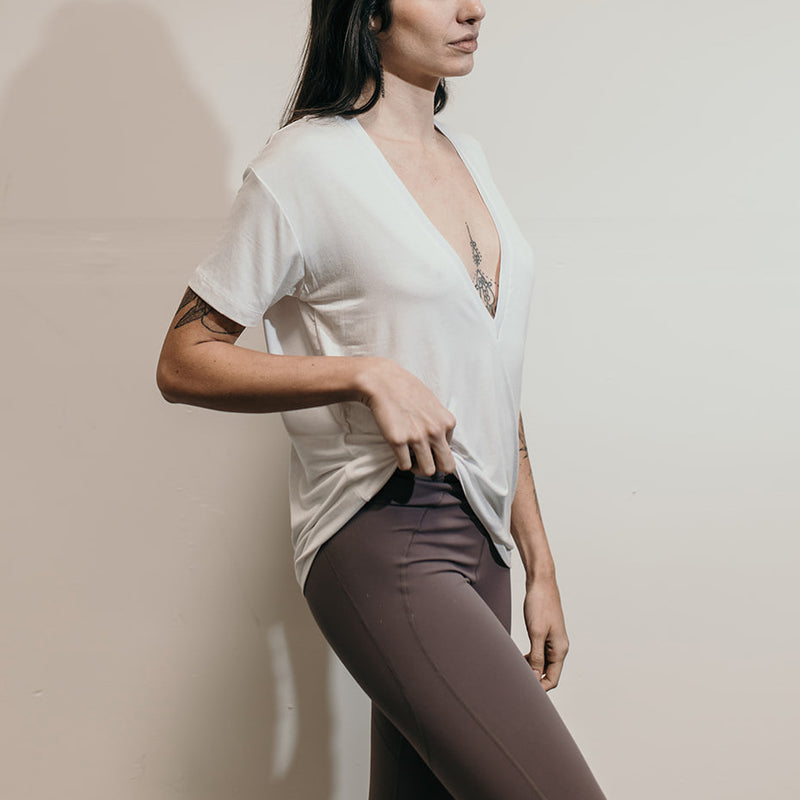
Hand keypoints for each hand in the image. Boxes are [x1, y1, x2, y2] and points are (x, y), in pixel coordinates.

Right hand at [356, 358, 455, 475]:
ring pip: (427, 471)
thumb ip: (439, 422)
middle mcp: (435, 431)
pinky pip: (405, 465)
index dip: (437, 450)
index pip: (451, 450)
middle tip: (423, 460)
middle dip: (435, 467)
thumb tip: (439, 442)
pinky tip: (397, 450)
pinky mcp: (398, 441)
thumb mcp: (432, 404)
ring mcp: (417, 437)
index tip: (426, 445)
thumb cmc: (406, 389)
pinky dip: (401, 462)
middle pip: (446, 467)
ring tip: (410, 457)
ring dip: (418, 467)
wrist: (382, 381)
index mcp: (447, 422)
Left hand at [523, 574, 568, 690]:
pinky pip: (540, 652)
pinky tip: (520, 657)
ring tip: (516, 669)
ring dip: (531, 669)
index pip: (552, 679)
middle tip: (517, 682)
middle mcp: (559, 647)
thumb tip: (535, 677)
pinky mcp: (546, 633)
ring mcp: (553, 640)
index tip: (524, 691)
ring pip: (543, 663)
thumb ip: (536, 656)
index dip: (540, 688)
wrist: (541, 582)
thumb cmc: (540, 604)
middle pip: (548, 673)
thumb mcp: (536, 632)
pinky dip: (530, 658)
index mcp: (560, 649)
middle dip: (535, 679)